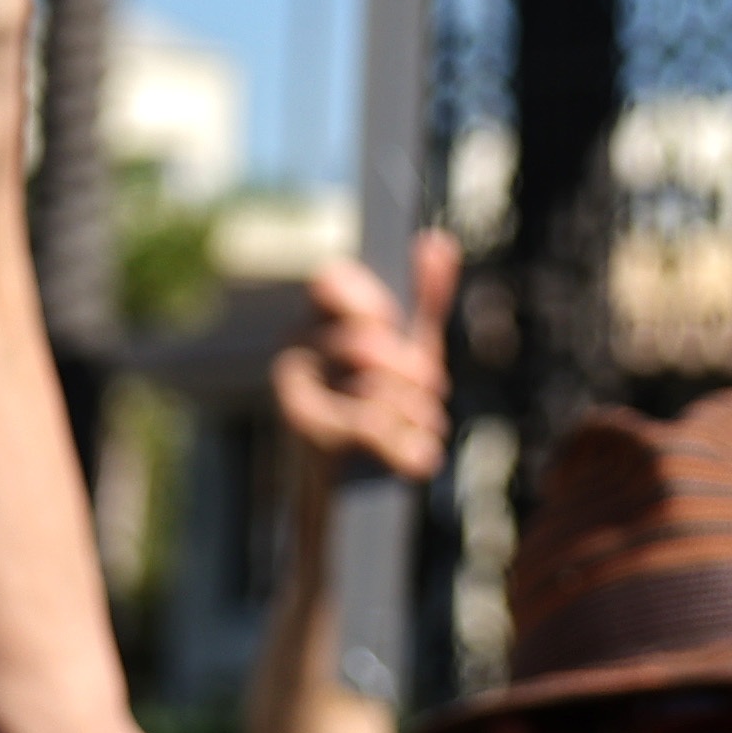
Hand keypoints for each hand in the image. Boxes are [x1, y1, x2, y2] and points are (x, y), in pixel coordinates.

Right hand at [270, 235, 457, 482]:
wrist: (350, 490)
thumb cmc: (377, 409)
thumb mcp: (408, 351)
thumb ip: (424, 298)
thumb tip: (438, 242)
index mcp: (315, 318)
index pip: (330, 281)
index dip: (371, 303)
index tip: (393, 326)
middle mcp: (293, 349)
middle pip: (364, 343)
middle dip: (412, 371)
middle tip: (436, 388)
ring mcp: (294, 394)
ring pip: (371, 389)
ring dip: (414, 413)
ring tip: (427, 427)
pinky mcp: (305, 439)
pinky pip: (367, 429)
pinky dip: (403, 448)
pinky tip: (421, 458)